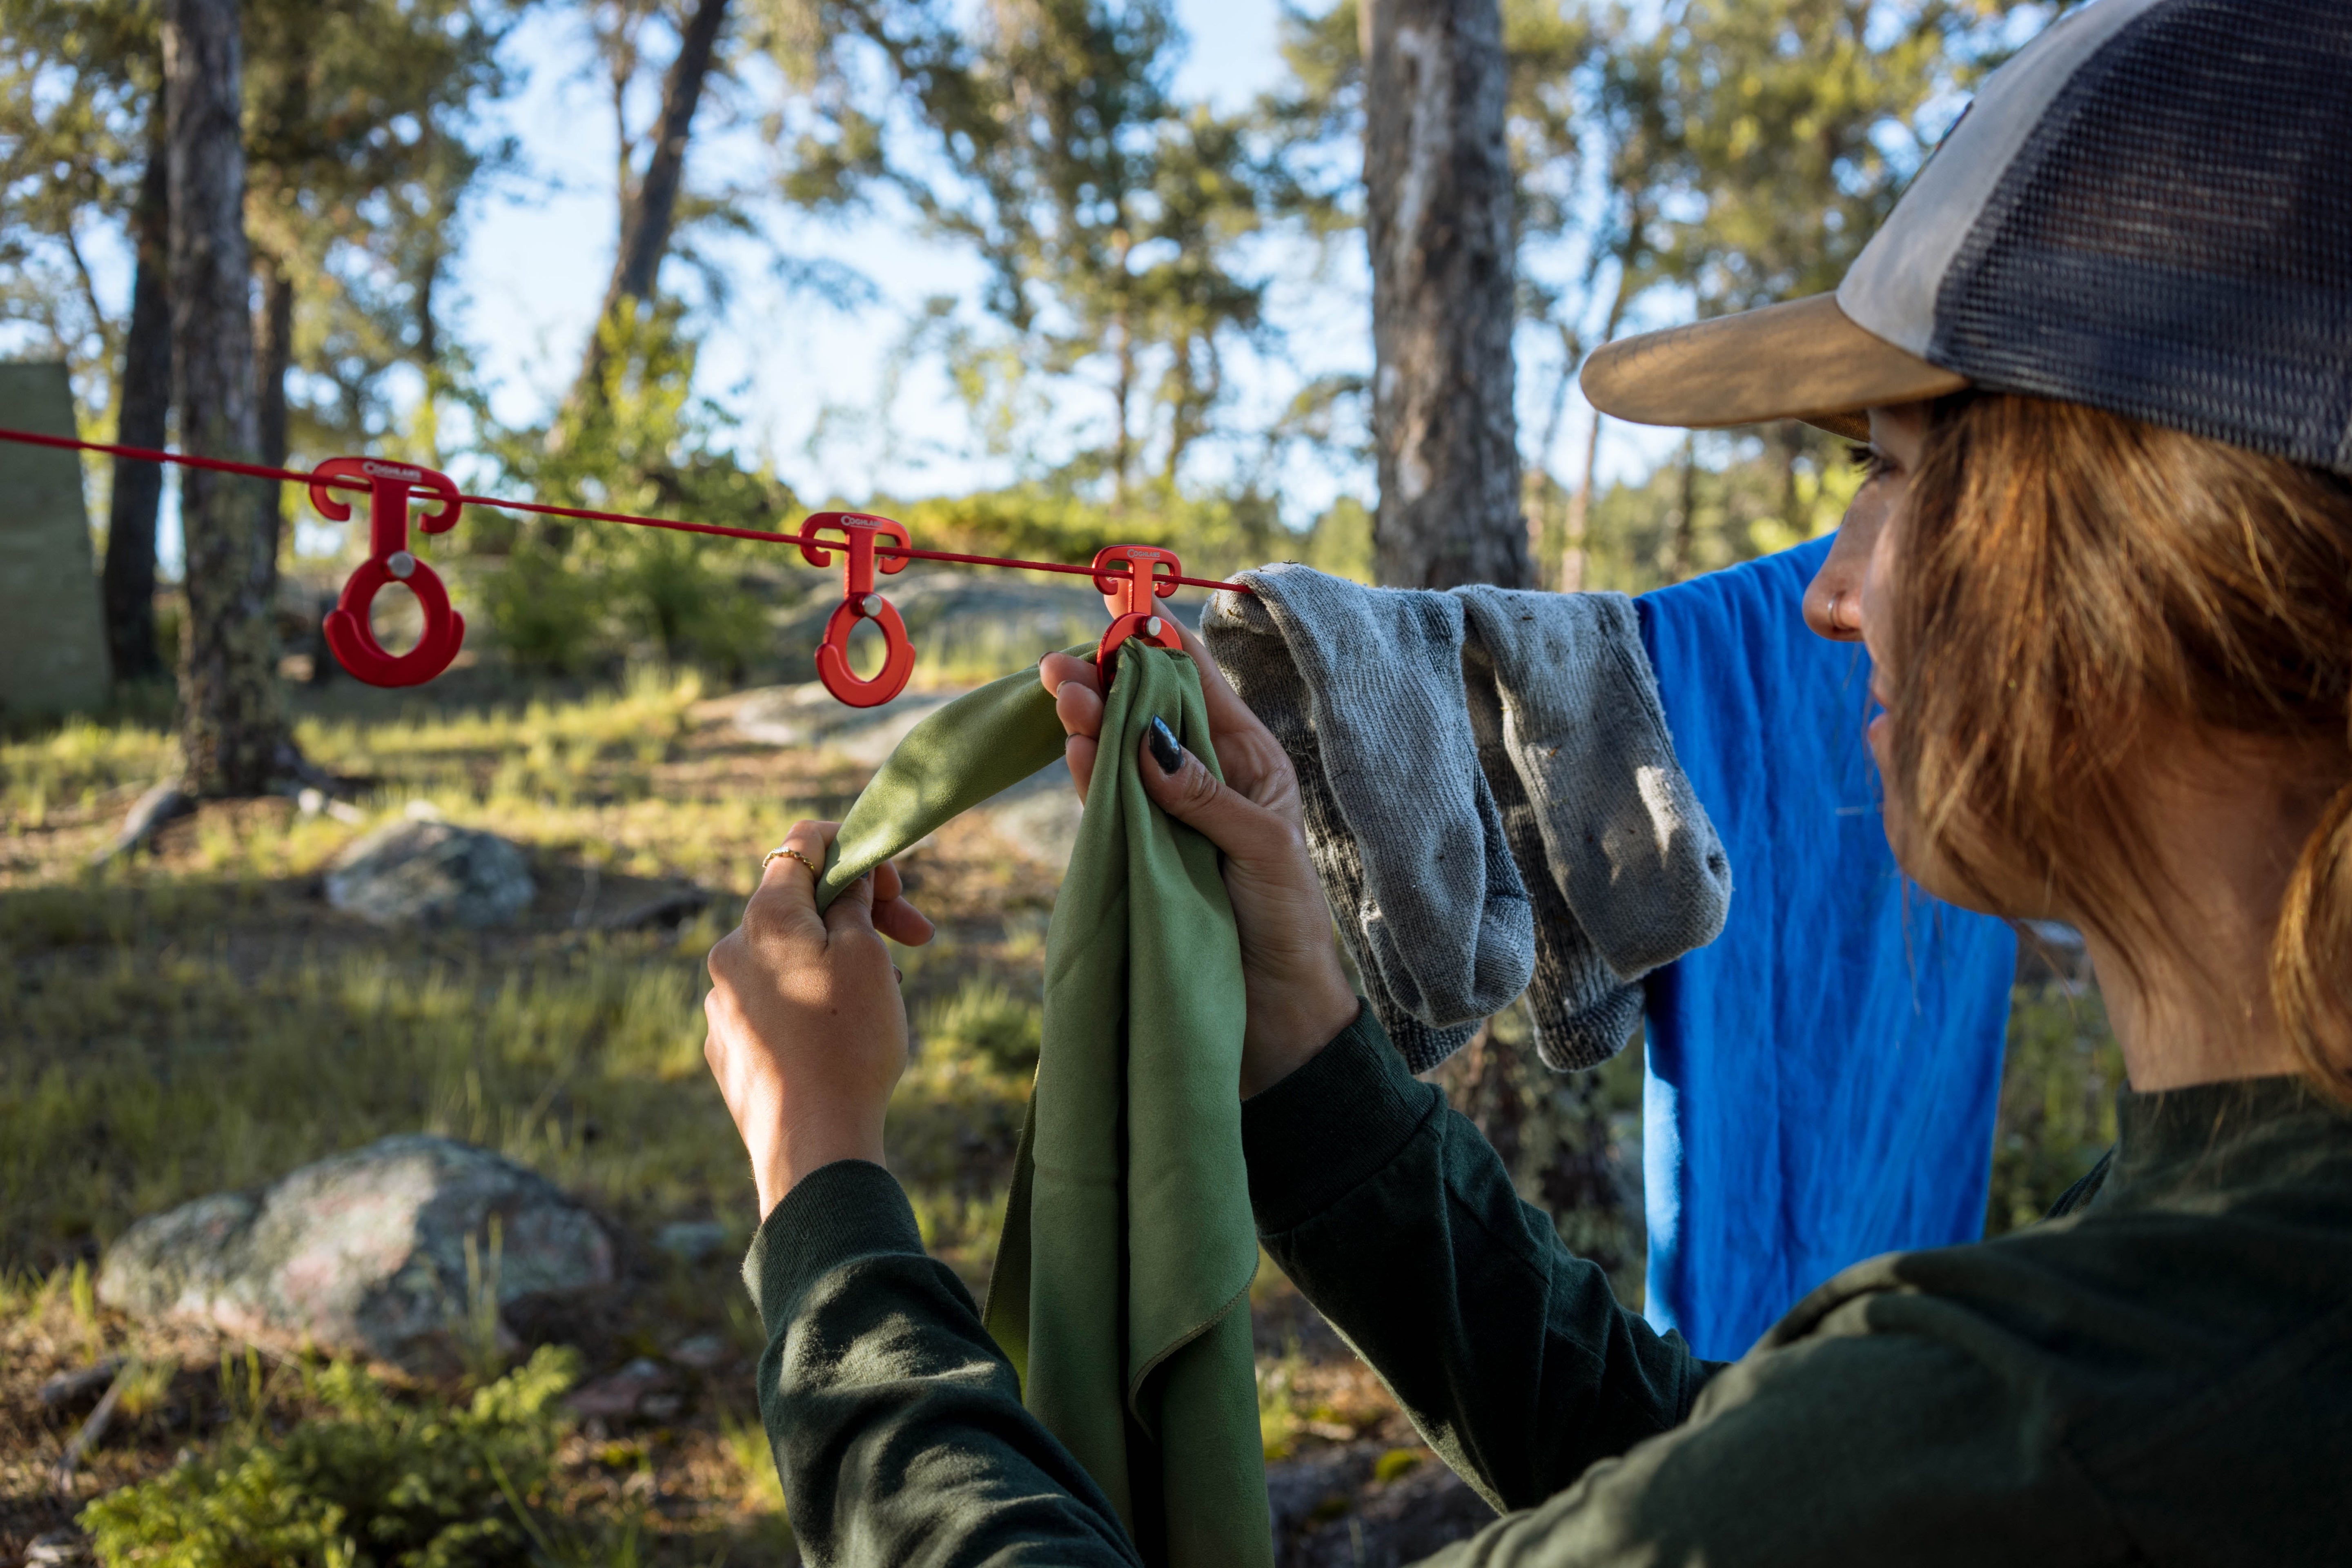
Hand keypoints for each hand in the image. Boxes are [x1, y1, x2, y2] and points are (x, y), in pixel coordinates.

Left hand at [704, 820, 935, 1218]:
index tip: (892, 879)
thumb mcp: (868, 955)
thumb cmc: (849, 1042)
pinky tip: (840, 1040)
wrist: (814, 1145)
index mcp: (764, 918)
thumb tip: (845, 881)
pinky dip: (809, 1004)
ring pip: (788, 959)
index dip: (852, 845)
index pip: (801, 845)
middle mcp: (729, 953)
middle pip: (799, 907)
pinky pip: (772, 1005)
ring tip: (880, 1003)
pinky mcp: (726, 1049)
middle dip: (858, 913)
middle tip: (917, 940)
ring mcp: (722, 1004)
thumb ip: (854, 903)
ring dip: (837, 962)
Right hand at [1042, 623, 1358, 1096]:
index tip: (1123, 607)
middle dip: (1106, 681)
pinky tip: (1074, 746)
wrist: (1275, 1021)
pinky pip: (1106, 805)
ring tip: (1060, 691)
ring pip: (1118, 753)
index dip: (1160, 644)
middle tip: (1060, 663)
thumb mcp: (1261, 848)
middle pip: (1147, 712)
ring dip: (1089, 721)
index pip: (1198, 684)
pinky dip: (1088, 776)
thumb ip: (1204, 792)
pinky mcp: (1139, 856)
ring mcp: (1167, 816)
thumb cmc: (1286, 927)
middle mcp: (1204, 779)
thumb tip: (1146, 735)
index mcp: (1248, 762)